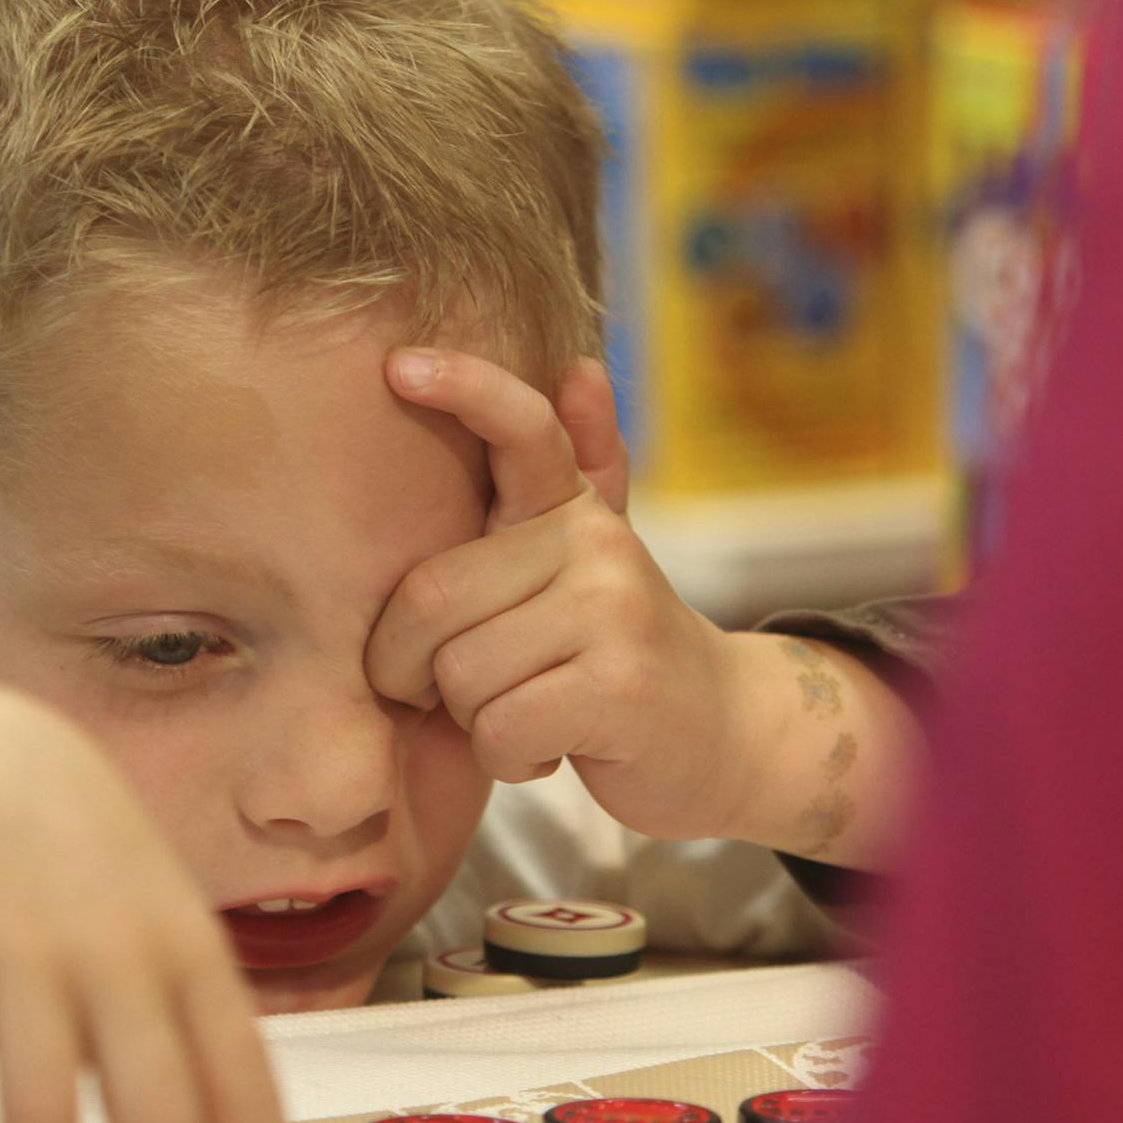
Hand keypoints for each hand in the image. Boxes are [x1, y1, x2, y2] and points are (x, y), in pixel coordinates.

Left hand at [365, 350, 751, 841]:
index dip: (462, 388)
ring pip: (458, 672)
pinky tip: (549, 747)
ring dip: (472, 720)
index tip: (398, 367)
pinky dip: (507, 756)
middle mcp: (595, 543)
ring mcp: (612, 609)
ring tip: (530, 711)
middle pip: (428, 600)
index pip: (519, 428)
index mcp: (572, 509)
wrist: (724, 734)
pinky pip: (497, 727)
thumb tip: (581, 368)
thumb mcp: (587, 568)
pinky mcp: (618, 687)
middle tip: (462, 690)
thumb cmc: (615, 655)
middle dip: (413, 669)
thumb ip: (580, 476)